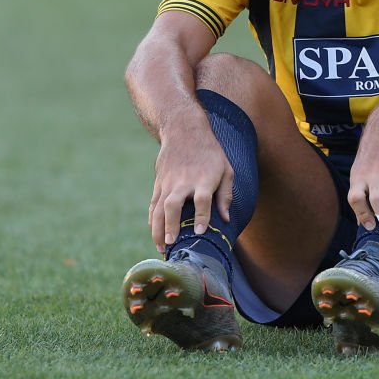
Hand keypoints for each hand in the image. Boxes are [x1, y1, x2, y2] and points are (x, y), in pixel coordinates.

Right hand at [148, 127, 232, 253]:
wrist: (184, 131)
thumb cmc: (210, 153)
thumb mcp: (226, 169)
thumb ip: (226, 194)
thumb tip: (225, 219)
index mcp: (204, 178)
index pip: (202, 200)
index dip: (201, 216)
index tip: (199, 231)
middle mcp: (183, 181)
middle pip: (173, 205)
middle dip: (171, 225)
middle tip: (171, 243)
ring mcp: (168, 183)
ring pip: (158, 208)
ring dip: (158, 229)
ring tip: (162, 247)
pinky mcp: (159, 183)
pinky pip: (153, 204)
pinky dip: (153, 220)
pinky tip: (155, 233)